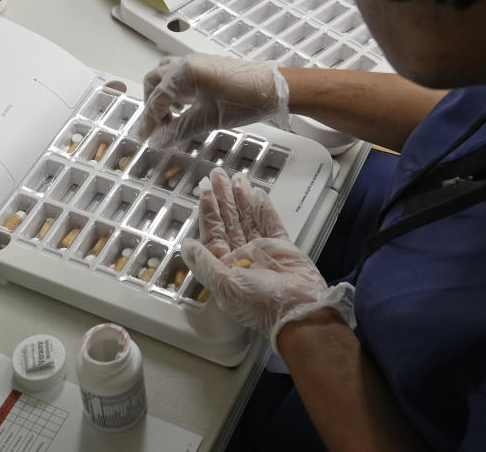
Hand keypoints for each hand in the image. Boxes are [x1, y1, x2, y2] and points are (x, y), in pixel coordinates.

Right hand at [131, 54, 289, 148]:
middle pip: (155, 82)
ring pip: (166, 75)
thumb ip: (179, 130)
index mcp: (184, 73)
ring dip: (163, 95)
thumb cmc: (245, 101)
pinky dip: (176, 90)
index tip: (144, 137)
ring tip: (172, 118)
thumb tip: (157, 142)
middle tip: (157, 128)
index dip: (148, 121)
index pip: (156, 99)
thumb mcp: (208, 120)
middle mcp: (186, 63)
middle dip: (152, 105)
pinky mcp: (207, 66)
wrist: (275, 89)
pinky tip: (186, 106)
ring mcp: (197, 61)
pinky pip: (180, 74)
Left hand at [181, 168, 354, 350]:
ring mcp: (262, 251)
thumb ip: (205, 263)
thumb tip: (186, 245)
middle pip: (229, 222)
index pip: (212, 233)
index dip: (207, 211)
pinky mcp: (282, 247)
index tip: (203, 189)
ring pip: (248, 219)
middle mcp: (241, 258)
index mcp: (224, 268)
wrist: (300, 310)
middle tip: (218, 174)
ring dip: (241, 199)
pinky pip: (271, 223)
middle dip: (222, 198)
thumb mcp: (226, 286)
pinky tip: (257, 193)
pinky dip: (264, 209)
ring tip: (237, 177)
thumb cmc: (260, 302)